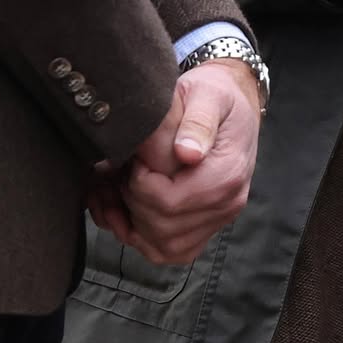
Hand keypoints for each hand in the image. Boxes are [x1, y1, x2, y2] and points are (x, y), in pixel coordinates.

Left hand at [97, 60, 260, 265]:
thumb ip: (198, 121)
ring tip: (109, 191)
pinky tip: (120, 208)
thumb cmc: (215, 93)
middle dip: (129, 201)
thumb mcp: (207, 94)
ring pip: (162, 247)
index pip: (170, 203)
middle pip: (162, 228)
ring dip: (128, 224)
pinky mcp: (203, 225)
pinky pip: (169, 249)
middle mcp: (226, 204)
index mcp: (227, 174)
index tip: (134, 157)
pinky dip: (139, 235)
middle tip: (118, 169)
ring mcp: (216, 219)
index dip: (138, 185)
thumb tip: (186, 154)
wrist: (233, 101)